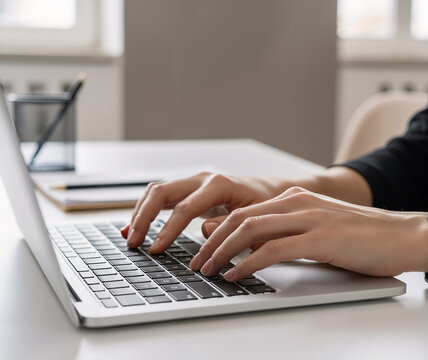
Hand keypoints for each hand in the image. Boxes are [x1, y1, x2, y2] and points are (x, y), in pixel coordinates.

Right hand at [122, 172, 286, 251]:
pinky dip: (146, 211)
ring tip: (130, 238)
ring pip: (157, 192)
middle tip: (134, 243)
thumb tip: (204, 231)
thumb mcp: (255, 218)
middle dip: (144, 218)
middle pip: (162, 192)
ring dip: (140, 213)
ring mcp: (194, 183)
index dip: (168, 230)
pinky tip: (135, 228)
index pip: (185, 208)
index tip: (156, 250)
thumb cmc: (266, 205)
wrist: (270, 192)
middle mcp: (202, 179)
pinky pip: (162, 198)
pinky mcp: (190, 191)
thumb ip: (231, 225)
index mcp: (219, 185)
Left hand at [189, 187, 427, 280]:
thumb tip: (255, 248)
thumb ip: (288, 233)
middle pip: (241, 219)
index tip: (203, 249)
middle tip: (197, 262)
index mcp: (295, 198)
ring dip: (223, 252)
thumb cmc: (363, 237)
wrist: (403, 235)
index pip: (245, 212)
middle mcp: (298, 203)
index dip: (219, 231)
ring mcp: (309, 218)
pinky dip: (249, 263)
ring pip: (251, 230)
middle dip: (212, 242)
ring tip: (209, 270)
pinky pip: (274, 250)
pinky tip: (237, 274)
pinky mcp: (320, 238)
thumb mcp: (318, 228)